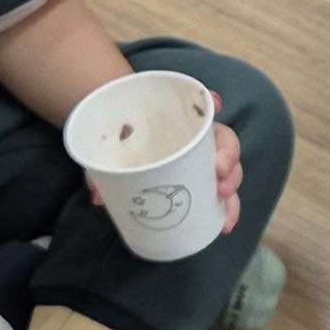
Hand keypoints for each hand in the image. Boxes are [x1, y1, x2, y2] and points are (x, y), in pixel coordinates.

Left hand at [97, 119, 247, 241]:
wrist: (116, 143)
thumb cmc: (117, 140)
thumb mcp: (106, 150)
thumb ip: (101, 168)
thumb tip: (98, 196)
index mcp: (178, 120)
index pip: (202, 106)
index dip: (213, 104)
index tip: (216, 107)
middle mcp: (196, 139)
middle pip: (224, 143)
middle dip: (229, 160)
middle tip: (220, 179)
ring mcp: (201, 162)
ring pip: (227, 171)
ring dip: (231, 190)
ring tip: (225, 211)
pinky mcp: (200, 183)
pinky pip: (220, 194)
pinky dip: (225, 209)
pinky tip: (225, 224)